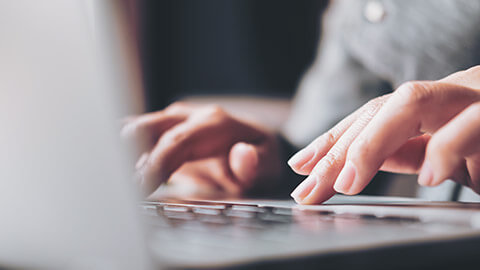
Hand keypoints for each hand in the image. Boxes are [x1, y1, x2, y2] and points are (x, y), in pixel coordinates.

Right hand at [122, 102, 280, 196]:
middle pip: (145, 129)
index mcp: (213, 122)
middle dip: (126, 157)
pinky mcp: (160, 132)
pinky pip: (132, 137)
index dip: (156, 164)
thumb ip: (256, 163)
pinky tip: (111, 171)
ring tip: (110, 182)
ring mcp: (171, 122)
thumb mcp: (269, 165)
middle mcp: (187, 117)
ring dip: (119, 154)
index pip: (177, 141)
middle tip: (118, 189)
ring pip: (133, 131)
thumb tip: (242, 155)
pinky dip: (119, 152)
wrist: (251, 145)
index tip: (139, 187)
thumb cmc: (259, 157)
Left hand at [288, 66, 479, 203]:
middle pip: (376, 110)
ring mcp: (473, 99)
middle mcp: (446, 94)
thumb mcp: (444, 154)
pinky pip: (470, 124)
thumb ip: (404, 152)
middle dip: (336, 151)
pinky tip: (429, 177)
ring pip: (411, 102)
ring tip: (347, 182)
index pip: (368, 115)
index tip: (300, 166)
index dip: (331, 140)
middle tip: (309, 189)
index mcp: (430, 105)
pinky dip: (446, 149)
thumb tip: (353, 165)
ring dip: (371, 144)